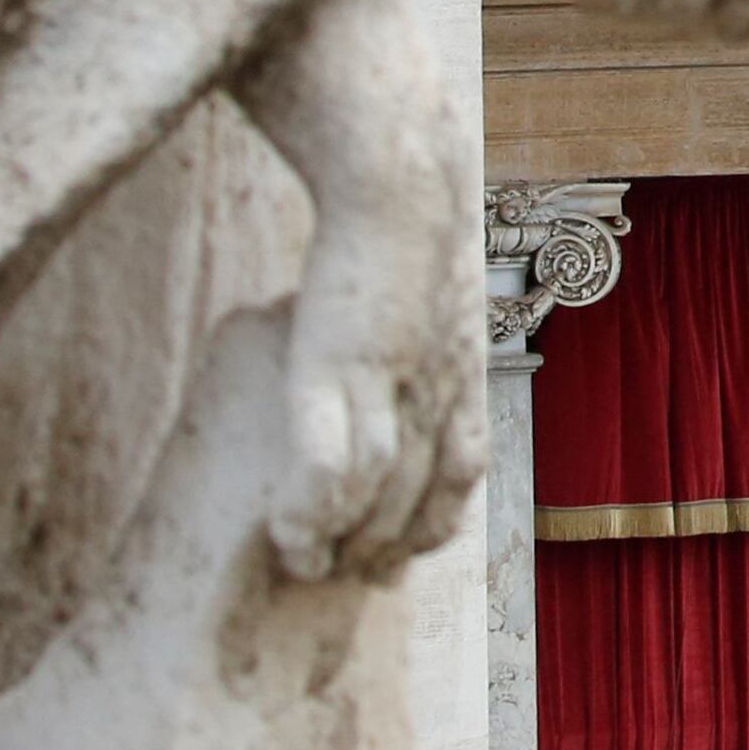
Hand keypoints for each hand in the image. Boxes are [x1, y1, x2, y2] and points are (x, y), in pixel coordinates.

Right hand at [225, 0, 484, 579]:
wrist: (400, 171)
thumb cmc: (408, 214)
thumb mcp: (423, 283)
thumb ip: (415, 324)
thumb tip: (392, 340)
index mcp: (463, 367)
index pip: (461, 468)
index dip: (432, 519)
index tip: (400, 555)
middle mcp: (439, 386)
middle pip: (416, 495)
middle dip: (383, 546)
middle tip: (345, 578)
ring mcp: (392, 380)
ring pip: (375, 492)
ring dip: (340, 542)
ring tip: (300, 566)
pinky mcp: (337, 362)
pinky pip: (328, 461)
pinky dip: (309, 509)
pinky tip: (285, 535)